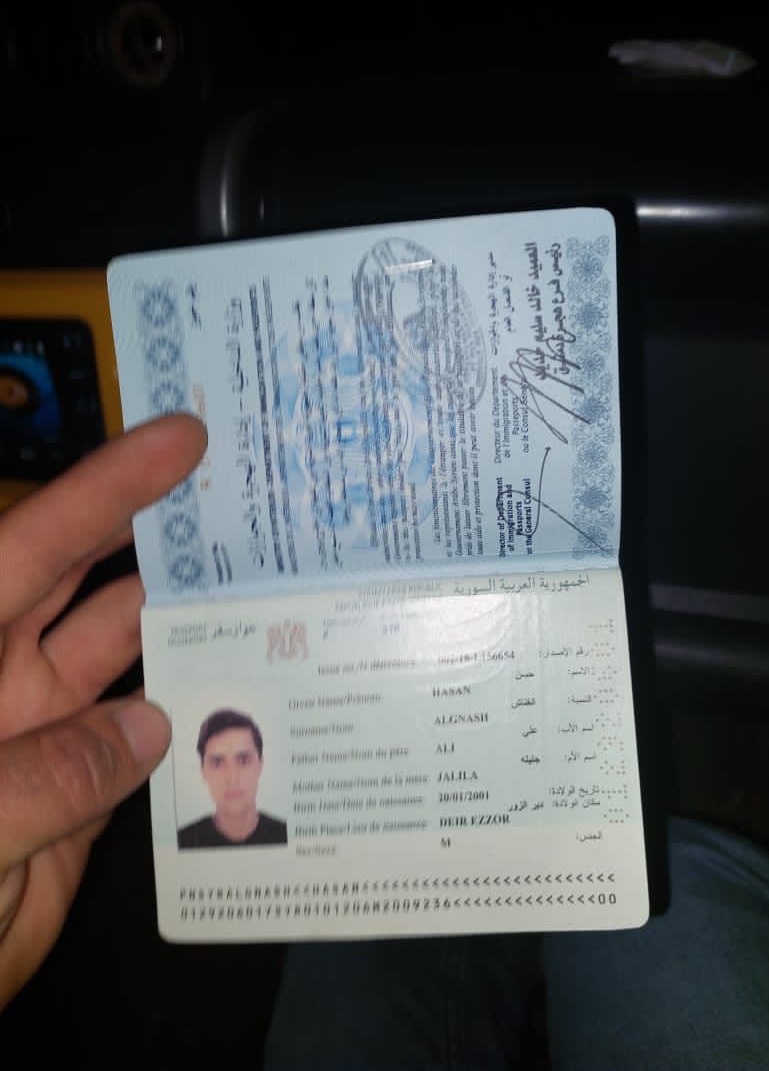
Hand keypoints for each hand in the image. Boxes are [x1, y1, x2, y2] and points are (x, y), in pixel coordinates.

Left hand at [0, 414, 206, 1006]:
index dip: (104, 490)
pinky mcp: (74, 801)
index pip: (32, 551)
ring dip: (188, 626)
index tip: (178, 441)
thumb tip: (148, 728)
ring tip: (268, 582)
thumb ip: (43, 781)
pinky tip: (250, 695)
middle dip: (156, 533)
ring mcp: (40, 741)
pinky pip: (142, 749)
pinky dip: (191, 722)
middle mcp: (1, 684)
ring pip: (125, 663)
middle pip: (83, 585)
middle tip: (239, 491)